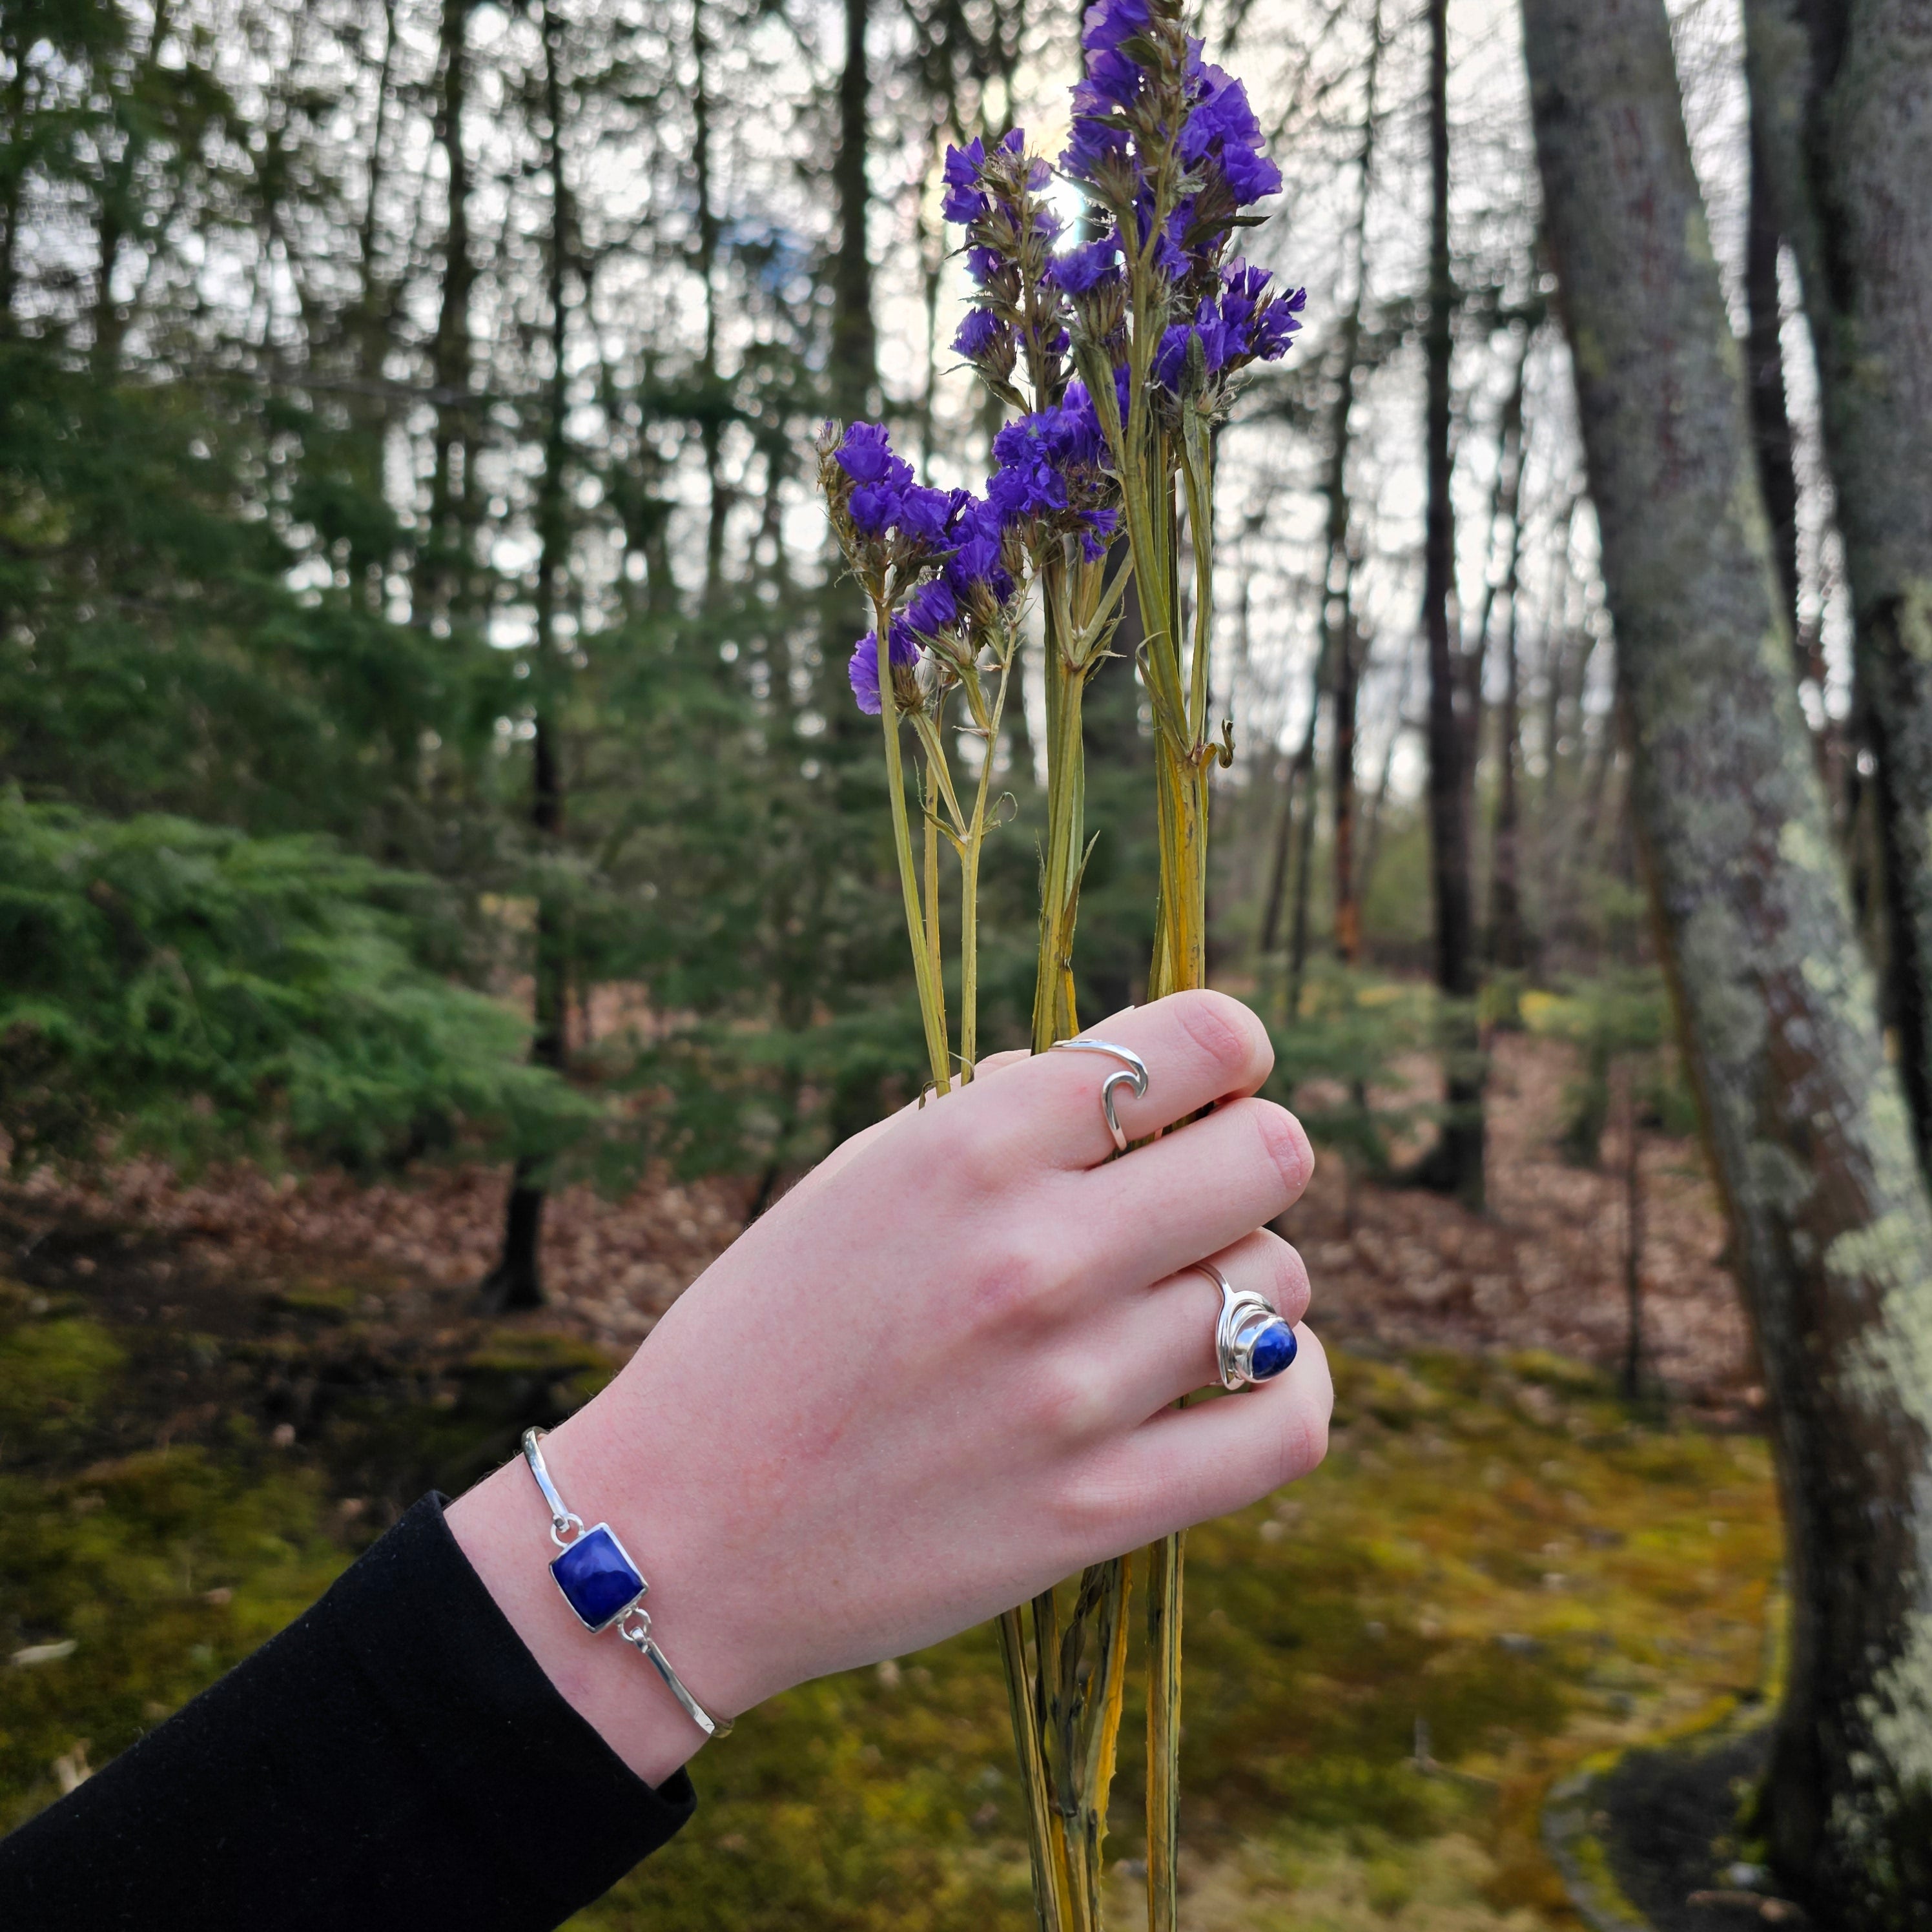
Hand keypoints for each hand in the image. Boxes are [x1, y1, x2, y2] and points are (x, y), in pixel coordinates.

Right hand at [449, 990, 1329, 1783]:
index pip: (1196, 1041)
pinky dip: (1290, 1385)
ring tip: (1187, 1301)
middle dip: (1249, 1157)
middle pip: (1270, 1153)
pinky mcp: (1100, 1509)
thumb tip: (1143, 1082)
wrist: (682, 1534)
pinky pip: (1287, 1421)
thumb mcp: (860, 1180)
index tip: (1215, 1079)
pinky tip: (1246, 1376)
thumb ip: (1002, 1119)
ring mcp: (1075, 1385)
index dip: (1229, 1049)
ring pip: (1279, 1282)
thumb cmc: (768, 1336)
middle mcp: (1036, 1250)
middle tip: (1204, 1193)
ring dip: (1251, 1281)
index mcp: (969, 1146)